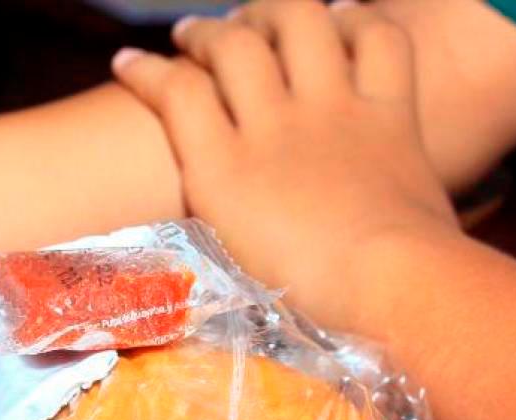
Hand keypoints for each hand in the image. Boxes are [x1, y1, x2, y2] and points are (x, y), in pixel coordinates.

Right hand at [112, 0, 458, 329]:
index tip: (125, 61)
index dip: (143, 70)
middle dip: (203, 31)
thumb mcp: (229, 253)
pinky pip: (380, 40)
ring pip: (300, 22)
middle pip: (232, 45)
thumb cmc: (304, 295)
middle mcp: (275, 127)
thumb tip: (206, 175)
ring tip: (260, 18)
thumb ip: (215, 203)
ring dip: (272, 11)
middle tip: (192, 35)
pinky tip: (342, 21)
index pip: (175, 92)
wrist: (389, 290)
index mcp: (226, 171)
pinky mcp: (390, 113)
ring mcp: (335, 113)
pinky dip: (360, 21)